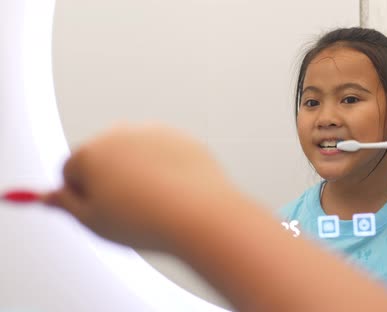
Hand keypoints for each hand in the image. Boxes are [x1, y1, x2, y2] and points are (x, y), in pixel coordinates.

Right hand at [42, 124, 233, 252]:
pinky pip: (164, 156)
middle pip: (103, 158)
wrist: (201, 214)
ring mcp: (154, 132)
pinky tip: (176, 193)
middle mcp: (120, 133)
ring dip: (138, 174)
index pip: (70, 171)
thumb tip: (49, 196)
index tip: (101, 213)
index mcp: (90, 151)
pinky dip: (165, 170)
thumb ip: (66, 205)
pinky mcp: (182, 138)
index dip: (81, 197)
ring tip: (155, 204)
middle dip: (108, 180)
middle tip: (128, 211)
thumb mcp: (93, 222)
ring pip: (135, 157)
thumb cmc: (146, 221)